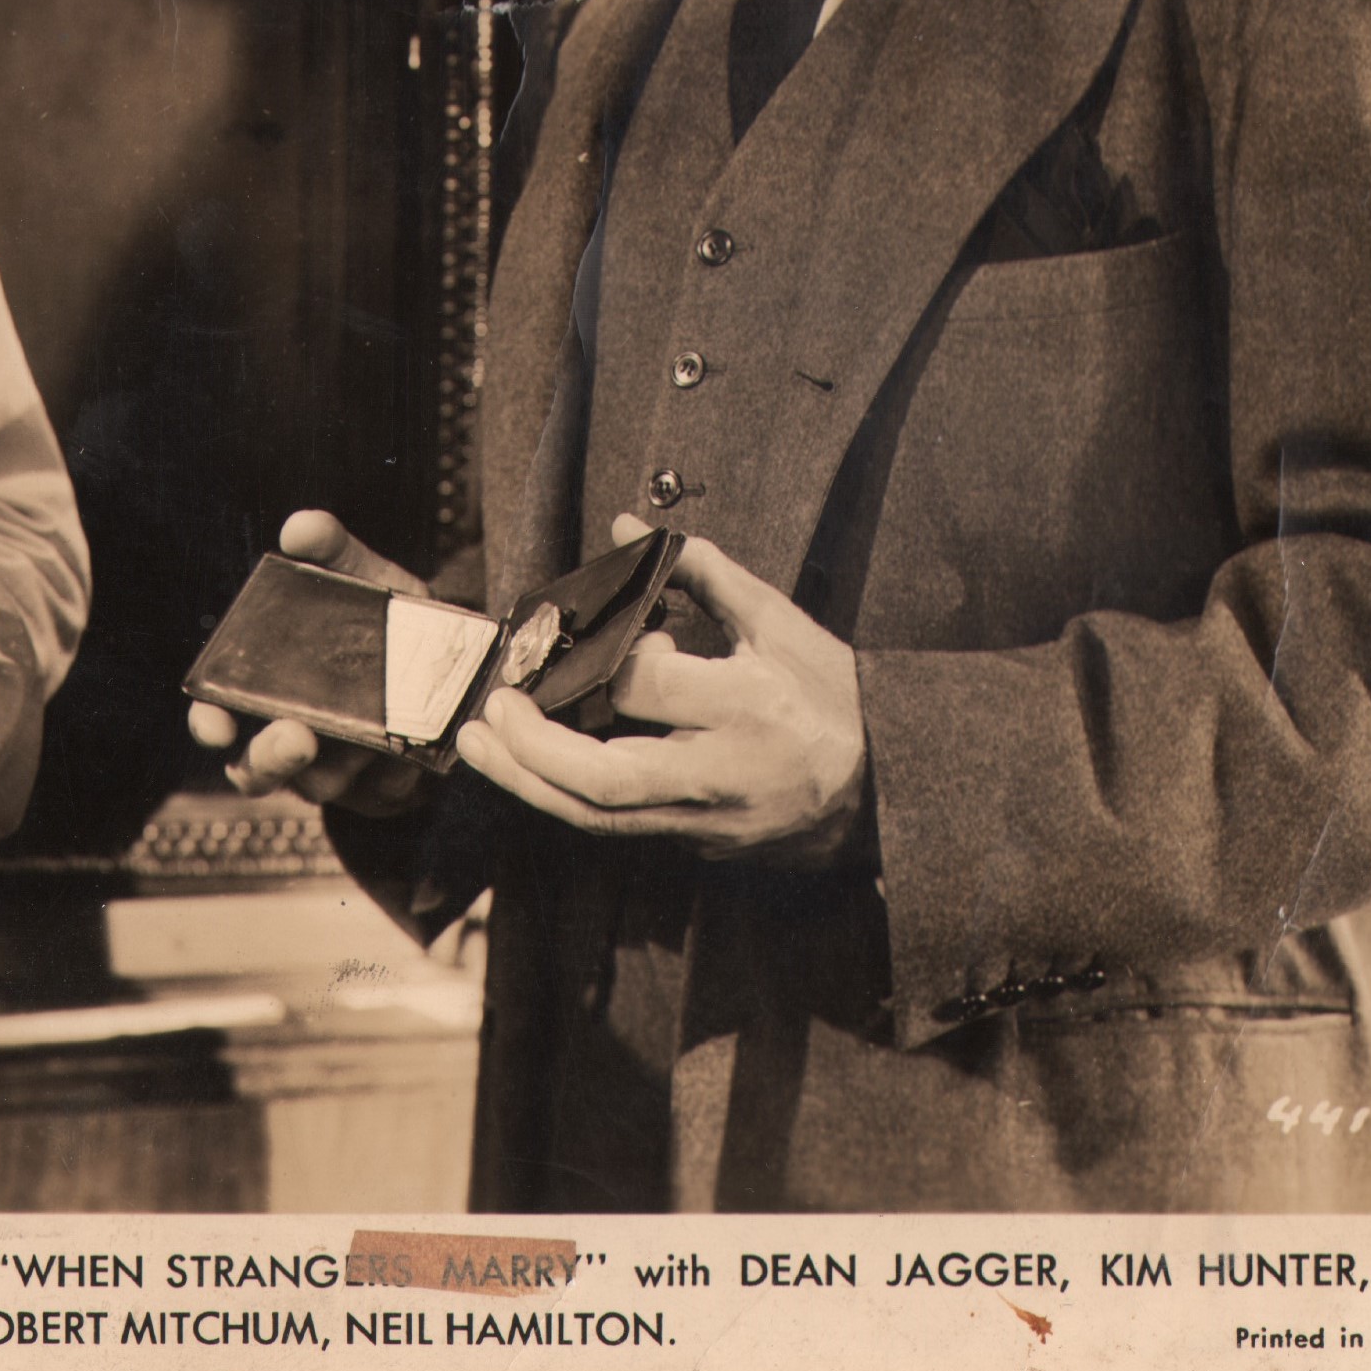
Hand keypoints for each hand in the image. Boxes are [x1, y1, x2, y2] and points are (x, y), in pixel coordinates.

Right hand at [184, 510, 429, 817]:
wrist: (455, 659)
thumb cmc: (385, 618)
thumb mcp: (363, 578)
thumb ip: (331, 551)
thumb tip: (300, 528)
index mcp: (266, 690)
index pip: (217, 718)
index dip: (209, 722)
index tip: (215, 721)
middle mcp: (289, 737)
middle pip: (256, 771)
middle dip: (271, 757)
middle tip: (298, 735)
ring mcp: (334, 772)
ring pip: (320, 785)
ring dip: (341, 762)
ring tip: (370, 736)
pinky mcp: (380, 793)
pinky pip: (380, 794)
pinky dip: (392, 771)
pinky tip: (409, 748)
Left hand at [453, 526, 866, 856]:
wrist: (888, 786)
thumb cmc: (833, 694)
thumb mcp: (778, 621)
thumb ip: (700, 571)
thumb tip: (629, 525)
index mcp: (748, 706)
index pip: (646, 688)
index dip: (609, 659)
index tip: (603, 637)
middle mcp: (724, 773)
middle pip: (606, 780)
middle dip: (534, 749)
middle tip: (493, 710)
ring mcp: (711, 822)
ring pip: (602, 820)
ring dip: (530, 783)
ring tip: (482, 746)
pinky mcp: (702, 845)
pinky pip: (623, 827)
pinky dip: (570, 797)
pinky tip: (533, 768)